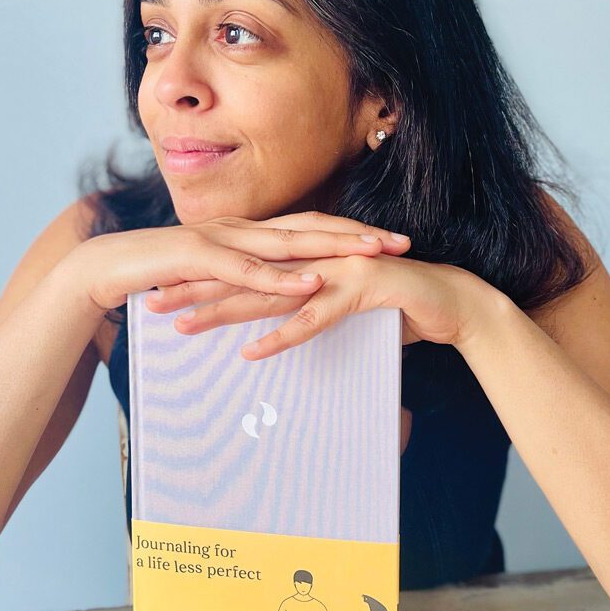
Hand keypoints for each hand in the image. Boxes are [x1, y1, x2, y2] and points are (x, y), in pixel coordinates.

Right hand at [66, 211, 411, 311]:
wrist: (103, 267)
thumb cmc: (156, 275)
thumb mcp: (211, 279)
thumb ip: (244, 282)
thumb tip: (276, 295)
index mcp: (246, 232)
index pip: (310, 227)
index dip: (351, 232)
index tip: (390, 241)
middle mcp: (241, 228)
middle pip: (312, 226)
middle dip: (359, 233)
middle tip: (402, 242)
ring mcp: (221, 239)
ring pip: (289, 240)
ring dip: (334, 246)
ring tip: (374, 255)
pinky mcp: (199, 257)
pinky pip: (249, 268)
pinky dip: (282, 275)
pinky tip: (311, 280)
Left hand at [141, 212, 497, 359]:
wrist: (455, 302)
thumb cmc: (400, 307)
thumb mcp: (345, 307)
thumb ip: (310, 309)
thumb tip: (275, 327)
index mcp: (310, 258)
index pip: (246, 267)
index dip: (204, 278)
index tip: (165, 292)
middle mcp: (318, 258)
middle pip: (246, 274)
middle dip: (196, 289)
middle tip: (154, 305)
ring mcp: (339, 271)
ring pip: (270, 292)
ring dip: (225, 310)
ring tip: (185, 326)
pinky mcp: (362, 290)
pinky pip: (315, 317)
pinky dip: (283, 335)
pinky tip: (252, 353)